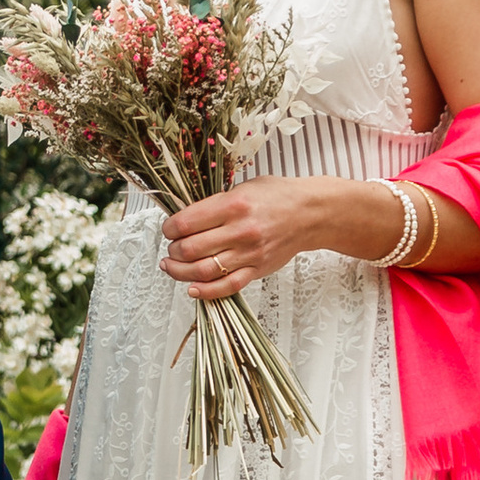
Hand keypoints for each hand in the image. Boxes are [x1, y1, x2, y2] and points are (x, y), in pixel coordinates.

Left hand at [161, 176, 397, 302]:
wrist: (311, 214)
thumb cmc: (278, 196)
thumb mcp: (244, 187)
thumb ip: (216, 204)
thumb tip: (185, 218)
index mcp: (233, 205)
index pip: (187, 222)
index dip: (170, 228)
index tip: (168, 229)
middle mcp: (240, 231)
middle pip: (191, 249)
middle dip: (173, 250)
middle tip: (171, 247)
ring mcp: (249, 254)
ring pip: (204, 271)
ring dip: (180, 271)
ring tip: (171, 266)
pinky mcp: (257, 270)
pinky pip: (227, 287)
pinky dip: (205, 292)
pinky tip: (192, 288)